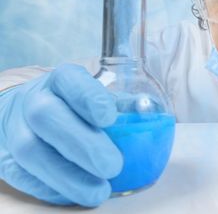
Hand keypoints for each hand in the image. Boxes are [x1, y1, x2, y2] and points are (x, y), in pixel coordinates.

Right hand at [0, 64, 122, 206]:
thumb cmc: (72, 107)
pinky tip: (76, 194)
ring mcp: (15, 130)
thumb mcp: (95, 98)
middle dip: (83, 144)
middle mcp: (34, 101)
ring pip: (32, 151)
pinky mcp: (6, 159)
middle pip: (48, 116)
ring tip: (99, 191)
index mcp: (61, 80)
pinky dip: (52, 188)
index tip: (109, 117)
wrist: (22, 115)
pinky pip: (24, 176)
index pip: (70, 80)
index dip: (89, 97)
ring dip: (68, 176)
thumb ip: (121, 106)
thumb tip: (147, 115)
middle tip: (113, 165)